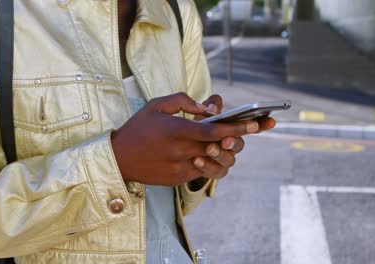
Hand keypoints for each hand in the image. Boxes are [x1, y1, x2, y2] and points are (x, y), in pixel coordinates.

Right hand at [111, 93, 259, 185]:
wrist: (118, 159)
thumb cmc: (138, 128)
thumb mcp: (157, 105)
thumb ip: (184, 101)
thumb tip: (208, 107)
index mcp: (176, 130)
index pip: (214, 131)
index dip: (238, 128)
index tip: (256, 123)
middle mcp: (181, 151)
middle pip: (220, 147)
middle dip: (239, 139)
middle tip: (248, 130)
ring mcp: (180, 168)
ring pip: (215, 162)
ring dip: (225, 152)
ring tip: (225, 141)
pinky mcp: (178, 178)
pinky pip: (203, 170)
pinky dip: (209, 159)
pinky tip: (205, 150)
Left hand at [192, 95, 275, 178]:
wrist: (181, 149)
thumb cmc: (195, 127)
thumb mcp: (202, 113)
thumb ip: (210, 106)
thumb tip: (213, 108)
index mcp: (233, 129)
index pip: (251, 126)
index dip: (262, 124)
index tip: (271, 121)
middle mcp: (232, 145)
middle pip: (239, 144)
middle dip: (234, 141)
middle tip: (225, 140)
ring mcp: (225, 160)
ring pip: (228, 160)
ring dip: (219, 154)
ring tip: (209, 148)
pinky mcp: (214, 172)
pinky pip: (214, 172)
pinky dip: (206, 166)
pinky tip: (196, 160)